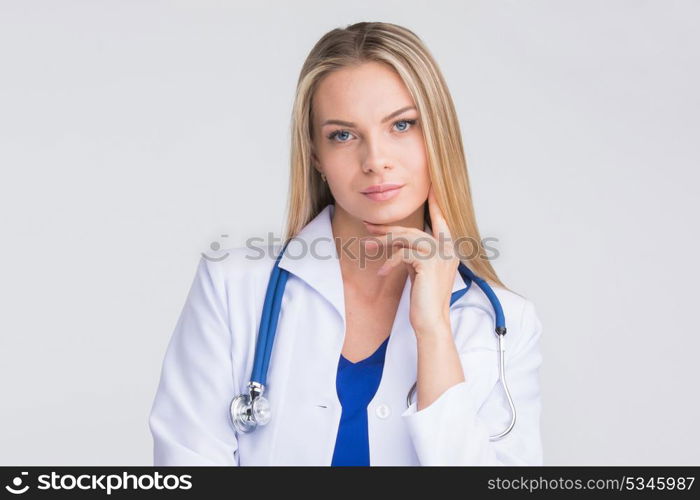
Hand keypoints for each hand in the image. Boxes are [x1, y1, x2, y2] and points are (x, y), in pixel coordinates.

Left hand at [362, 185, 459, 336]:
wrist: (431, 321)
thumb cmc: (424, 298)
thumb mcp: (421, 270)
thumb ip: (417, 253)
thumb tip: (400, 242)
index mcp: (450, 249)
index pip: (442, 220)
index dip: (436, 205)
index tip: (430, 190)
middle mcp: (449, 249)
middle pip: (414, 229)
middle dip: (389, 227)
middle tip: (369, 225)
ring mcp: (440, 255)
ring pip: (407, 238)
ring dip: (384, 241)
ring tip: (366, 246)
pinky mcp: (428, 263)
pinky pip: (403, 254)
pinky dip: (390, 262)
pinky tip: (381, 273)